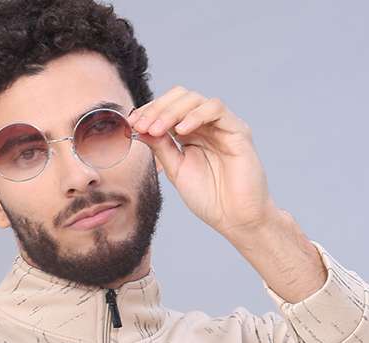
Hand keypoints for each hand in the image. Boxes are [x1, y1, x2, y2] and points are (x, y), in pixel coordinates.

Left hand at [128, 87, 277, 236]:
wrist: (234, 218)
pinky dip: (196, 116)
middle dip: (157, 109)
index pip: (169, 109)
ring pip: (196, 100)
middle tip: (141, 124)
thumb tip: (140, 128)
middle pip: (181, 98)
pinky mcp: (237, 131)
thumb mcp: (177, 170)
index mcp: (191, 134)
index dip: (149, 112)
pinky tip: (180, 131)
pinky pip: (216, 110)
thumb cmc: (209, 198)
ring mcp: (222, 126)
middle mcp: (207, 126)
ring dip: (171, 111)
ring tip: (156, 129)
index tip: (131, 123)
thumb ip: (161, 147)